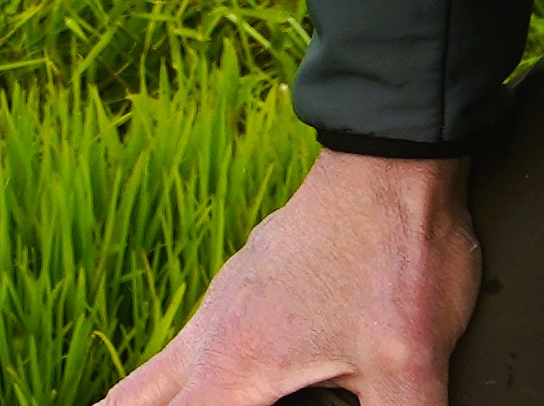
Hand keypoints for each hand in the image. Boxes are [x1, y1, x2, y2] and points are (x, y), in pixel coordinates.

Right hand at [102, 145, 479, 405]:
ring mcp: (224, 301)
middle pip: (131, 398)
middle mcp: (212, 332)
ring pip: (158, 368)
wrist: (391, 162)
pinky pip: (192, 340)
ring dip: (155, 400)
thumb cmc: (395, 258)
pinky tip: (233, 382)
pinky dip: (188, 377)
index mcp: (236, 363)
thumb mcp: (412, 365)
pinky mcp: (246, 283)